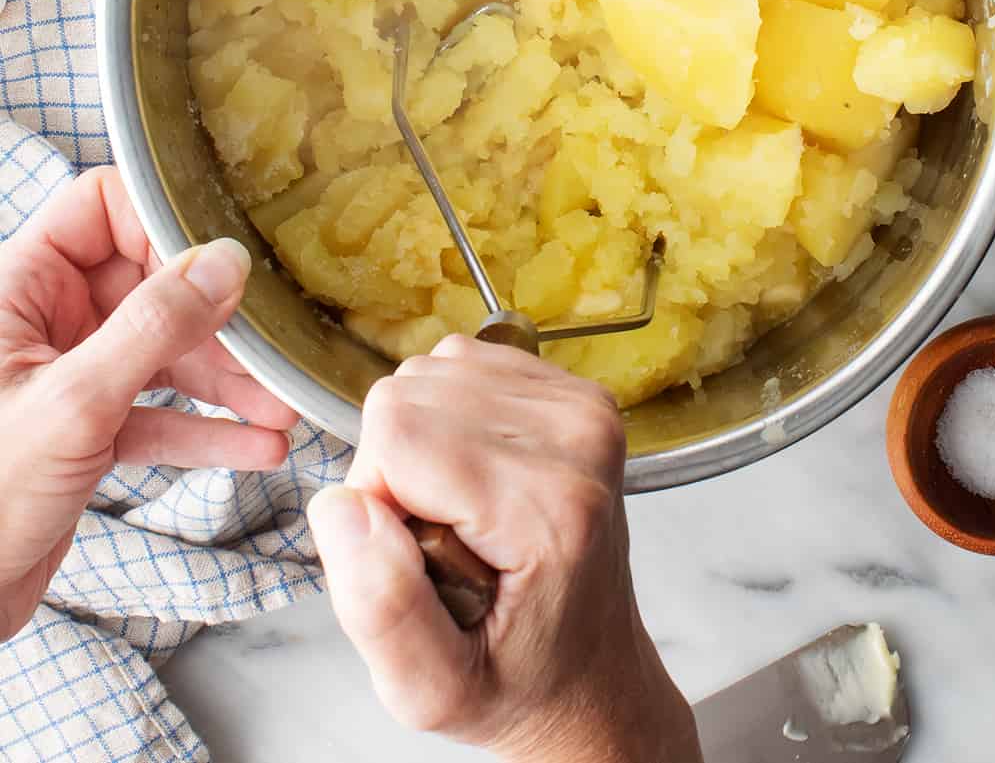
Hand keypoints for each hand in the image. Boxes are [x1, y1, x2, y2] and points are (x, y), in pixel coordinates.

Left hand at [0, 166, 298, 640]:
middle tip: (272, 348)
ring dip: (224, 381)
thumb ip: (154, 328)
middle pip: (149, 284)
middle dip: (217, 320)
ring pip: (162, 354)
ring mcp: (67, 378)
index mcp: (19, 288)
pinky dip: (205, 430)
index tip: (228, 259)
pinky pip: (156, 413)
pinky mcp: (83, 434)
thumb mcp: (74, 406)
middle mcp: (44, 323)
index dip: (165, 225)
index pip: (102, 210)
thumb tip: (225, 261)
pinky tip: (256, 447)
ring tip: (282, 408)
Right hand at [308, 336, 702, 762]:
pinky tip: (474, 474)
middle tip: (432, 539)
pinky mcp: (577, 392)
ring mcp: (583, 407)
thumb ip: (379, 606)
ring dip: (419, 438)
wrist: (592, 677)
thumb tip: (341, 506)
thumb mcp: (430, 692)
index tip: (409, 554)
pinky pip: (465, 364)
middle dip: (392, 467)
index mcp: (551, 507)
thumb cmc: (518, 682)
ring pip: (431, 371)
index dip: (372, 495)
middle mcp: (579, 438)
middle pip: (408, 393)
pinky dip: (449, 415)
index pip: (397, 433)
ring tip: (455, 510)